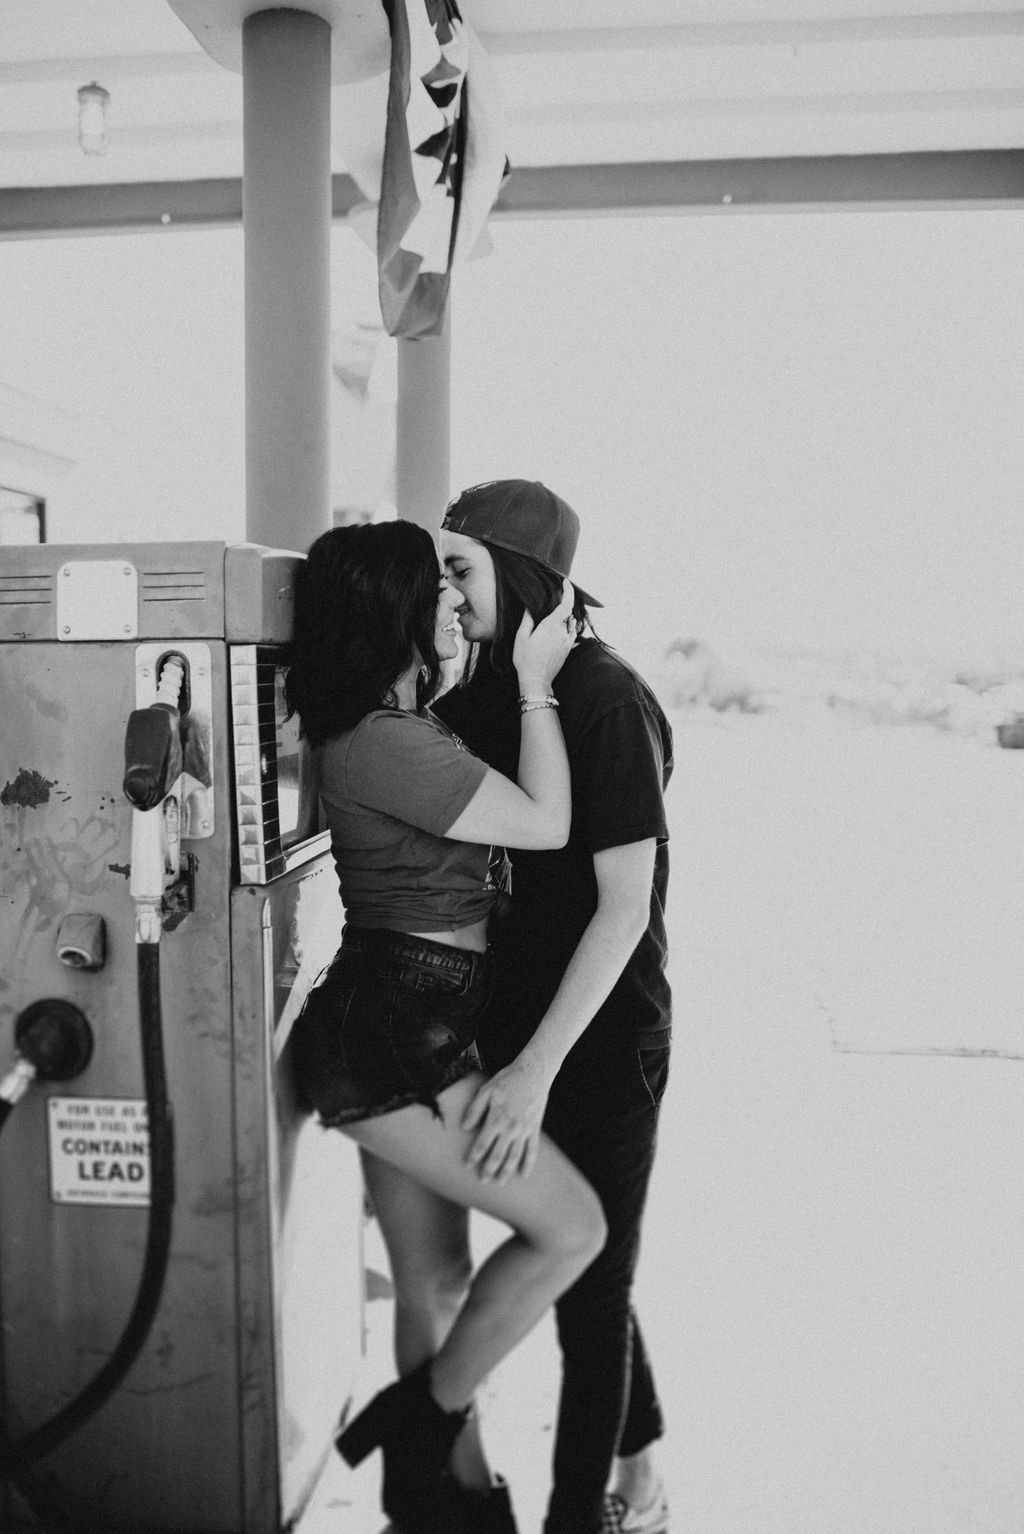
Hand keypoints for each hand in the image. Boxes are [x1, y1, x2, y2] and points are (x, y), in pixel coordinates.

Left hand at [461, 1056, 552, 1180]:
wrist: (534, 1072)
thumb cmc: (508, 1079)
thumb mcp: (486, 1090)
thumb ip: (474, 1109)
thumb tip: (464, 1127)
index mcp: (497, 1119)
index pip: (483, 1144)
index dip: (474, 1157)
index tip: (468, 1166)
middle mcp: (511, 1128)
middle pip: (498, 1155)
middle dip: (489, 1169)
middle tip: (482, 1181)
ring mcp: (524, 1130)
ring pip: (515, 1156)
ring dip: (506, 1171)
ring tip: (499, 1182)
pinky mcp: (534, 1128)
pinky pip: (532, 1150)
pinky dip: (528, 1164)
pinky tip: (523, 1175)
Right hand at [513, 579, 575, 692]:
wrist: (537, 680)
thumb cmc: (525, 660)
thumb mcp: (521, 638)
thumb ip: (527, 620)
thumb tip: (529, 607)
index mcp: (550, 627)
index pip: (565, 605)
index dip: (567, 591)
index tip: (565, 582)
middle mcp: (562, 633)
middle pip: (567, 612)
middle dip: (562, 603)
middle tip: (553, 598)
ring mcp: (567, 641)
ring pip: (571, 622)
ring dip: (565, 615)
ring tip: (554, 614)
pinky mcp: (568, 649)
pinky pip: (572, 632)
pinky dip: (568, 625)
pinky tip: (559, 627)